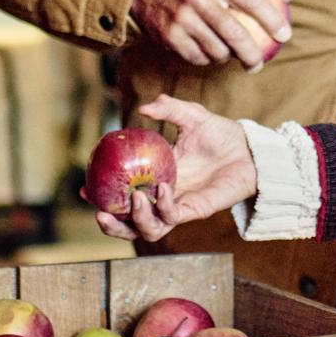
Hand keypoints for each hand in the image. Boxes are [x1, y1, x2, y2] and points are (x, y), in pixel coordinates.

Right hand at [88, 96, 258, 244]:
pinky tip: (161, 187)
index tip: (84, 188)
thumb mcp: (193, 116)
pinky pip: (172, 216)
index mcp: (156, 177)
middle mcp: (163, 197)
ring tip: (133, 200)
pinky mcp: (196, 211)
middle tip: (99, 212)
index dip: (102, 196)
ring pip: (149, 229)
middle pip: (130, 223)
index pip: (123, 194)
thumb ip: (170, 109)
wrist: (251, 149)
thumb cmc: (222, 135)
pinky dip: (162, 205)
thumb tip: (146, 107)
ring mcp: (178, 206)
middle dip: (112, 225)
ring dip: (136, 220)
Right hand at [130, 0, 293, 69]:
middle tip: (259, 63)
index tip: (285, 36)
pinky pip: (197, 57)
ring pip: (216, 50)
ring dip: (227, 57)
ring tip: (230, 55)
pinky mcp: (169, 35)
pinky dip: (207, 60)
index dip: (273, 20)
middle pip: (236, 33)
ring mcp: (182, 17)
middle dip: (252, 54)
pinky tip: (210, 55)